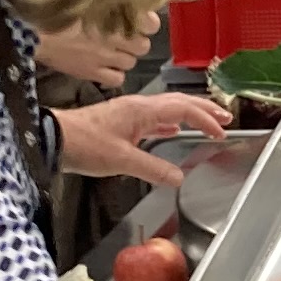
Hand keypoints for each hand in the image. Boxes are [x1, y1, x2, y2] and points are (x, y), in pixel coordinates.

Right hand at [40, 19, 150, 91]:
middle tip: (126, 35)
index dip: (147, 22)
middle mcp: (116, 38)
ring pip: (131, 63)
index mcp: (117, 14)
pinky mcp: (90, 72)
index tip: (141, 18)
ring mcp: (104, 57)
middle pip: (143, 46)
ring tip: (113, 50)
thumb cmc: (56, 6)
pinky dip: (114, 74)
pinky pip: (116, 79)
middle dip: (137, 41)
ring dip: (126, 57)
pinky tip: (105, 66)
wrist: (32, 28)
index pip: (152, 23)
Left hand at [56, 90, 230, 186]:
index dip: (206, 120)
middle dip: (204, 109)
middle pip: (179, 103)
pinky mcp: (121, 122)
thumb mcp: (122, 160)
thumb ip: (153, 169)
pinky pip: (153, 119)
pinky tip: (172, 131)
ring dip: (189, 115)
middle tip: (225, 119)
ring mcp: (129, 113)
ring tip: (206, 123)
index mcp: (143, 111)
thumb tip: (180, 177)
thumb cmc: (86, 145)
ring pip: (167, 109)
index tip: (221, 132)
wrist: (55, 139)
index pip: (184, 110)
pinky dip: (168, 123)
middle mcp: (139, 107)